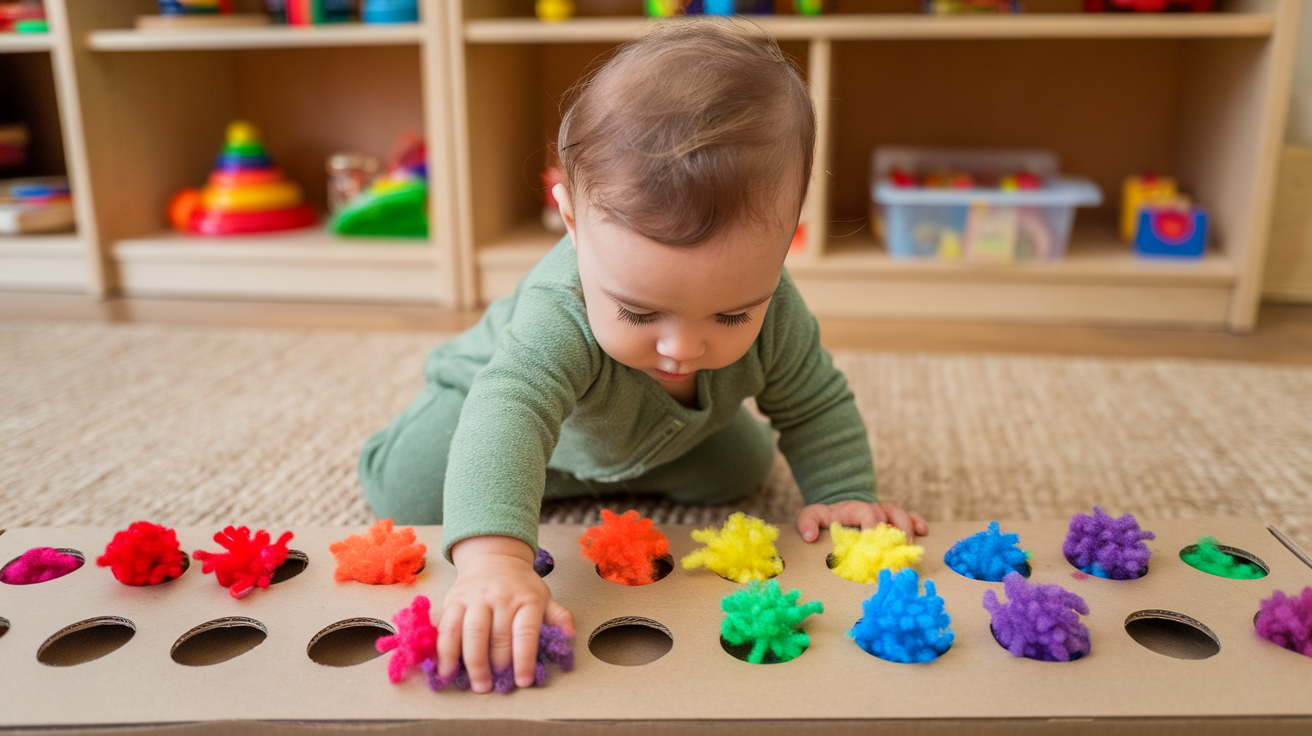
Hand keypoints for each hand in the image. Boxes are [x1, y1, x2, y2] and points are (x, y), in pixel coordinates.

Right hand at [441, 536, 574, 692]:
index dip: (524, 660)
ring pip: (471, 634)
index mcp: (527, 599)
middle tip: (498, 686)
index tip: (524, 681)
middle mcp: (501, 597)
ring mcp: (476, 598)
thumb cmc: (520, 585)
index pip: (526, 632)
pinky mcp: (454, 601)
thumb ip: (558, 618)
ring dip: (474, 664)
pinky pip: (447, 629)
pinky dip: (445, 652)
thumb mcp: (545, 597)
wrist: (494, 557)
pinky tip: (447, 671)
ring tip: (479, 685)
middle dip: (498, 666)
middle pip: (497, 637)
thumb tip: (569, 638)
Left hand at [796, 500, 927, 542]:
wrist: (840, 510)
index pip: (868, 514)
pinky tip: (923, 532)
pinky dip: (918, 523)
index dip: (873, 528)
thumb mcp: (812, 515)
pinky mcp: (895, 519)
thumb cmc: (826, 517)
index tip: (874, 546)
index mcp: (855, 508)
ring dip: (908, 531)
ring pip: (902, 515)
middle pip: (889, 514)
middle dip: (895, 533)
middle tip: (897, 552)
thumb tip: (810, 536)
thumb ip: (807, 522)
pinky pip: (911, 516)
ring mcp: (886, 513)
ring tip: (910, 549)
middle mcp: (873, 508)